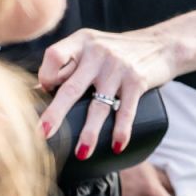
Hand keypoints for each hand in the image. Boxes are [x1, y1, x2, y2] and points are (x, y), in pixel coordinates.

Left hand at [37, 28, 184, 158]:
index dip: (46, 75)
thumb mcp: (91, 48)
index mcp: (81, 42)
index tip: (45, 91)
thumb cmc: (117, 51)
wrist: (161, 45)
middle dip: (56, 114)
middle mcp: (98, 52)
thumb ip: (67, 64)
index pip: (54, 56)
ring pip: (98, 106)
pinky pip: (126, 111)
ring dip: (89, 133)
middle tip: (42, 135)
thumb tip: (34, 92)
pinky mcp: (137, 81)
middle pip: (71, 87)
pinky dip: (121, 131)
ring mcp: (118, 67)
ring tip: (81, 153)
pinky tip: (116, 146)